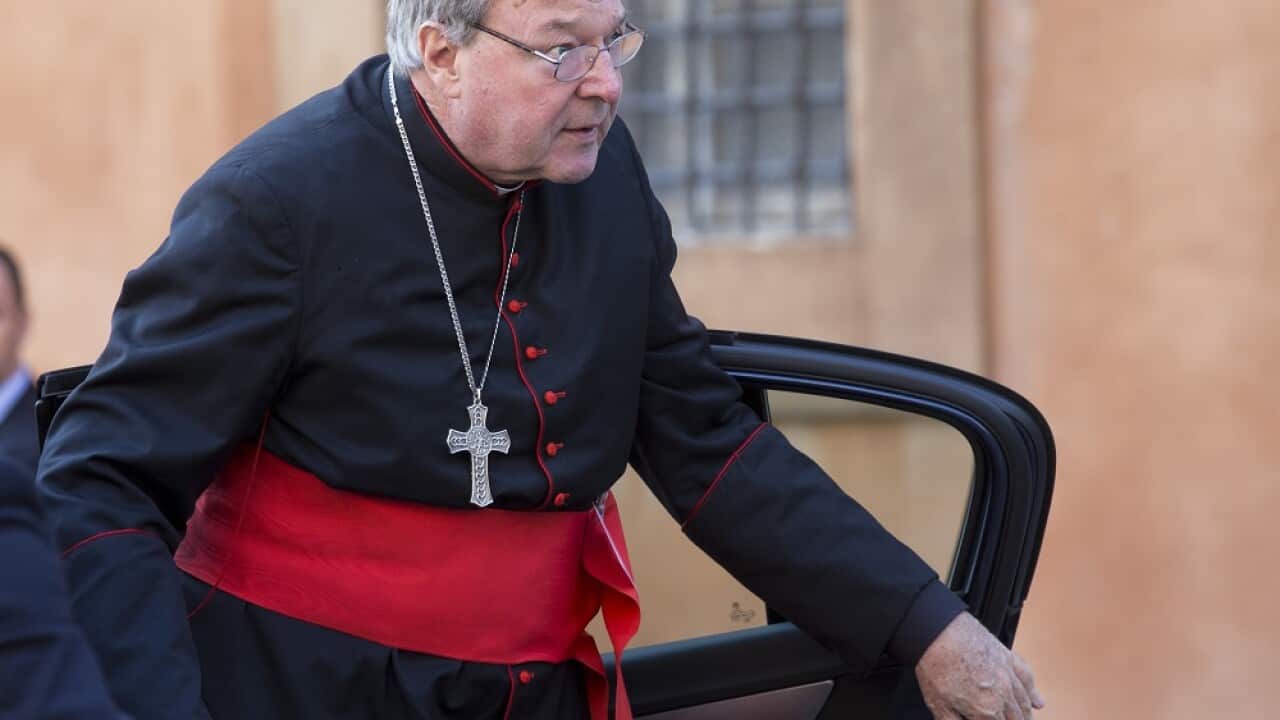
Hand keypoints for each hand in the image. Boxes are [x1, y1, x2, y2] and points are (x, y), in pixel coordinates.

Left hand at [915, 612, 1044, 718]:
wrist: (938, 632)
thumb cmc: (936, 664)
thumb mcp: (938, 704)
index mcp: (986, 710)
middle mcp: (1002, 694)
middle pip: (1016, 718)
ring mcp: (1008, 675)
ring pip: (1025, 703)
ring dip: (1026, 715)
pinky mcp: (1008, 658)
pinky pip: (1027, 678)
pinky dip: (1034, 692)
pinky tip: (1038, 701)